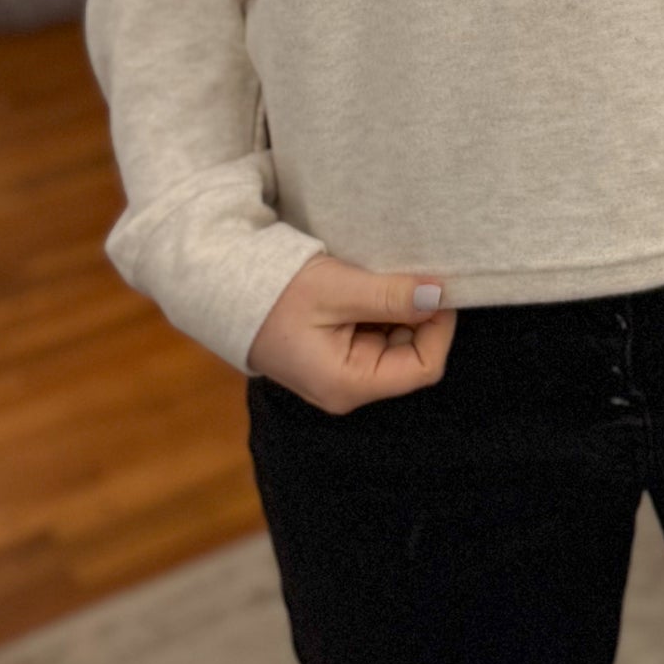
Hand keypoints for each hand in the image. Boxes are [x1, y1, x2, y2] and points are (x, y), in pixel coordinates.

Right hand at [248, 251, 456, 412]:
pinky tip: (363, 287)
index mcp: (350, 384)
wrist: (223, 288)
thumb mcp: (338, 289)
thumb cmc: (276, 292)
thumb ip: (391, 296)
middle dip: (417, 315)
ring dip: (397, 309)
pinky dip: (379, 310)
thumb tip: (439, 295)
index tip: (437, 289)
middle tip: (406, 276)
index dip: (439, 328)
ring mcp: (342, 373)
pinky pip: (375, 335)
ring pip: (396, 342)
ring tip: (376, 279)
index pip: (423, 367)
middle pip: (412, 355)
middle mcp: (349, 388)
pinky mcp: (336, 356)